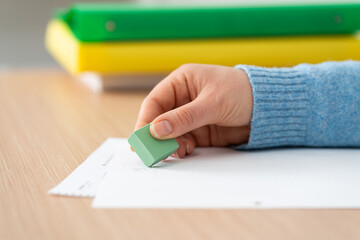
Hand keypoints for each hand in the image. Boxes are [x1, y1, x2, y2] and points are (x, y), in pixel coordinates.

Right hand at [134, 64, 252, 157]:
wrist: (270, 107)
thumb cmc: (242, 92)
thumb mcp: (212, 103)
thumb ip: (184, 117)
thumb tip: (156, 129)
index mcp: (182, 81)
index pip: (156, 100)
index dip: (146, 119)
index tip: (140, 137)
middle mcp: (184, 99)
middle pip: (160, 118)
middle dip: (155, 135)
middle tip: (151, 151)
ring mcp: (191, 116)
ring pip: (171, 133)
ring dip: (169, 144)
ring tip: (174, 152)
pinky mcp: (201, 131)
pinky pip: (184, 141)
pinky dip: (181, 148)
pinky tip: (184, 152)